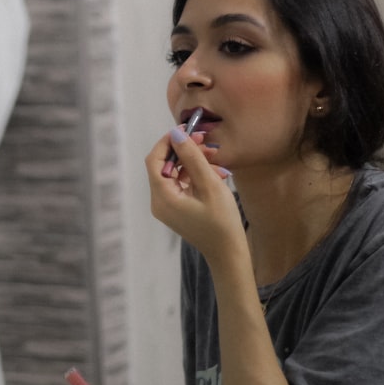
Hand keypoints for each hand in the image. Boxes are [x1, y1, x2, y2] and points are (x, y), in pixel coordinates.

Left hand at [145, 127, 242, 260]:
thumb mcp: (210, 185)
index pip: (155, 160)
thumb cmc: (222, 222)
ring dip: (192, 162)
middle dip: (183, 150)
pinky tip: (215, 172)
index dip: (168, 142)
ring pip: (174, 173)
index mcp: (162, 197)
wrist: (228, 254)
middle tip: (204, 140)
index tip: (186, 130)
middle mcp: (159, 202)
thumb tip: (176, 134)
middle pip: (164, 165)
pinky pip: (181, 184)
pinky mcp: (177, 208)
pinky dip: (195, 175)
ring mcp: (167, 206)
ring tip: (215, 157)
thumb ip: (192, 158)